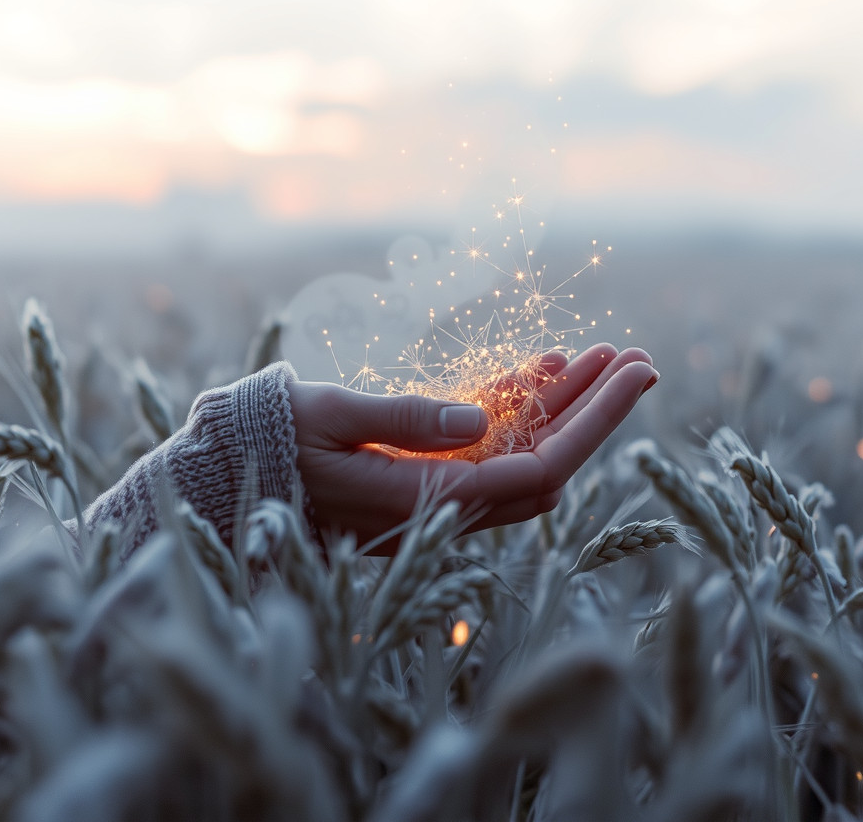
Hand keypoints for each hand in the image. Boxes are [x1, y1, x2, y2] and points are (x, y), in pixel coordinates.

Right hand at [288, 343, 656, 549]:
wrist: (224, 476)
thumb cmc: (267, 442)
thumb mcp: (328, 419)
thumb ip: (403, 421)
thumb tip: (477, 422)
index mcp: (426, 499)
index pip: (541, 465)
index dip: (597, 421)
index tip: (635, 373)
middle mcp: (441, 508)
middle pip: (547, 462)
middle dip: (595, 411)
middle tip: (638, 358)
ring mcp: (433, 498)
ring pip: (521, 455)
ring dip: (560, 408)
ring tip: (600, 356)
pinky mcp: (419, 482)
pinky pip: (484, 450)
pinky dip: (513, 411)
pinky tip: (537, 371)